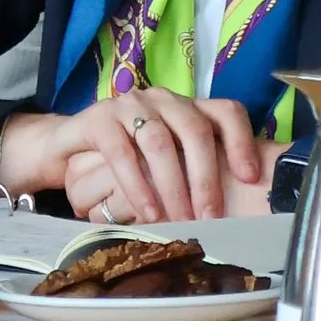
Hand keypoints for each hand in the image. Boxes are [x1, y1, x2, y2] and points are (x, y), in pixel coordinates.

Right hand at [0, 91, 263, 223]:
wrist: (69, 149)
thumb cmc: (130, 162)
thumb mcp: (168, 166)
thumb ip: (197, 174)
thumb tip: (244, 210)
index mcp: (187, 107)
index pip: (225, 112)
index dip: (241, 141)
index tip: (250, 178)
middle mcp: (162, 100)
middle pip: (195, 129)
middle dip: (206, 177)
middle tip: (211, 217)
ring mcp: (129, 104)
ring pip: (159, 140)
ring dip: (172, 185)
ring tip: (181, 220)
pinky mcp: (98, 118)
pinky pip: (121, 151)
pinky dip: (137, 186)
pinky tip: (148, 212)